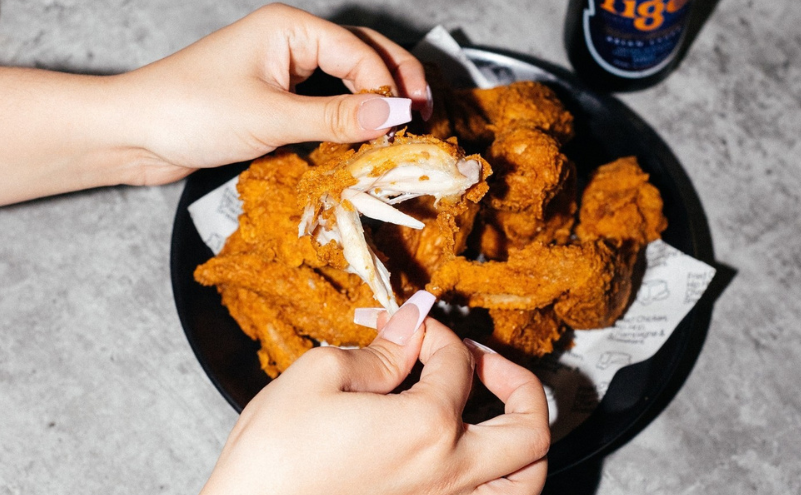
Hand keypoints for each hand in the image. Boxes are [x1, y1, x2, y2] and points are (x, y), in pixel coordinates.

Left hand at [114, 3, 430, 184]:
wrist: (134, 135)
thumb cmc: (188, 111)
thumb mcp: (270, 117)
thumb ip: (335, 118)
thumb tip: (394, 116)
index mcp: (289, 28)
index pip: (359, 52)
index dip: (389, 86)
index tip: (409, 121)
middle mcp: (289, 42)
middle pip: (362, 55)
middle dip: (396, 82)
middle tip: (425, 114)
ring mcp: (283, 70)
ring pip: (346, 79)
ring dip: (376, 100)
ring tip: (403, 126)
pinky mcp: (275, 99)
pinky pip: (326, 103)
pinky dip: (350, 118)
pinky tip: (364, 137)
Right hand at [200, 294, 550, 494]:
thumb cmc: (272, 462)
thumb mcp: (318, 378)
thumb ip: (379, 350)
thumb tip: (410, 322)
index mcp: (427, 428)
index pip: (456, 362)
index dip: (433, 332)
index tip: (409, 328)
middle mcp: (449, 474)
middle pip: (529, 426)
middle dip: (515, 379)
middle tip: (481, 362)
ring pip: (527, 480)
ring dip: (526, 438)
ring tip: (500, 414)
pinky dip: (502, 480)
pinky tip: (474, 460)